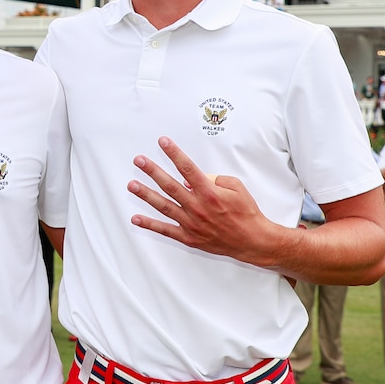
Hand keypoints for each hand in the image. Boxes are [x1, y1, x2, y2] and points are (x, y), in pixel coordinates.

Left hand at [127, 136, 277, 262]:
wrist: (253, 241)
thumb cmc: (246, 213)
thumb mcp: (236, 187)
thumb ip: (213, 179)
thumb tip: (191, 178)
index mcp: (209, 192)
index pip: (187, 168)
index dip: (174, 153)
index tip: (162, 142)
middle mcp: (197, 207)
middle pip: (170, 185)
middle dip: (152, 171)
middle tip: (139, 160)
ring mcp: (191, 223)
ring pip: (163, 206)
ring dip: (146, 195)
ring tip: (132, 185)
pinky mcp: (189, 237)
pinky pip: (165, 230)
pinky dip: (150, 225)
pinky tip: (136, 218)